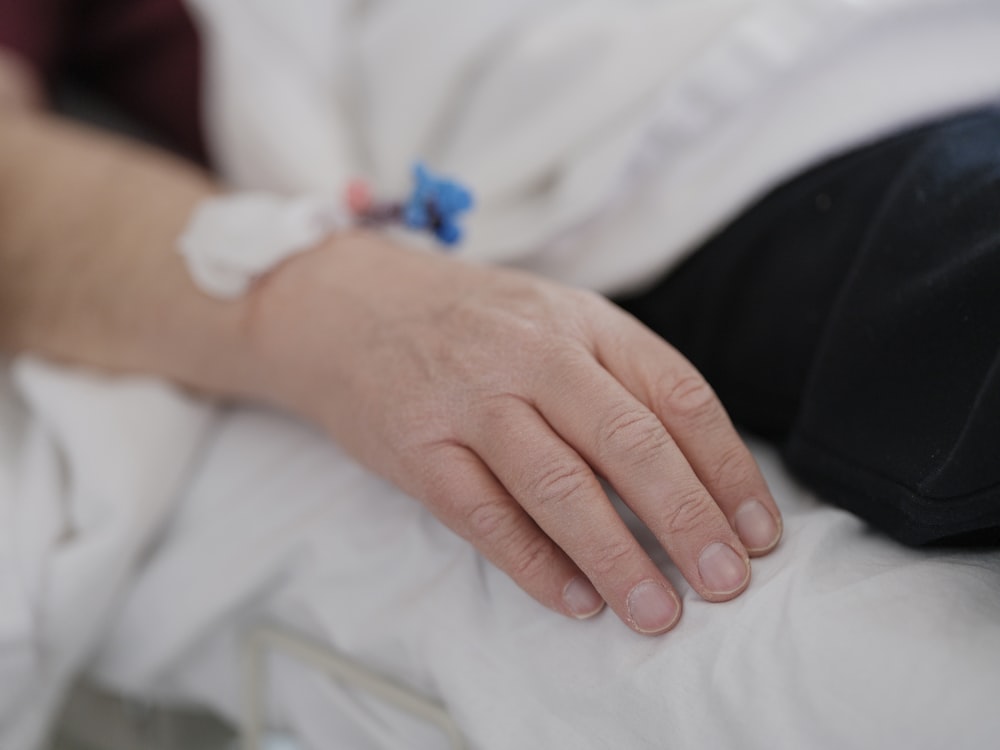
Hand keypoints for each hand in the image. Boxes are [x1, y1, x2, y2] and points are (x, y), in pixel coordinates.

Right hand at [246, 232, 781, 634]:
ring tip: (658, 611)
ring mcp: (469, 399)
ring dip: (616, 555)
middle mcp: (531, 353)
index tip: (757, 530)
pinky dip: (534, 564)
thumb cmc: (471, 324)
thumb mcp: (556, 322)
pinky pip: (484, 515)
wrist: (349, 306)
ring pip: (558, 484)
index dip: (727, 468)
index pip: (676, 395)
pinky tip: (575, 600)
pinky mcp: (416, 447)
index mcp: (583, 321)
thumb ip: (621, 381)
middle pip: (627, 441)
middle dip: (687, 518)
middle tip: (726, 581)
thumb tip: (699, 477)